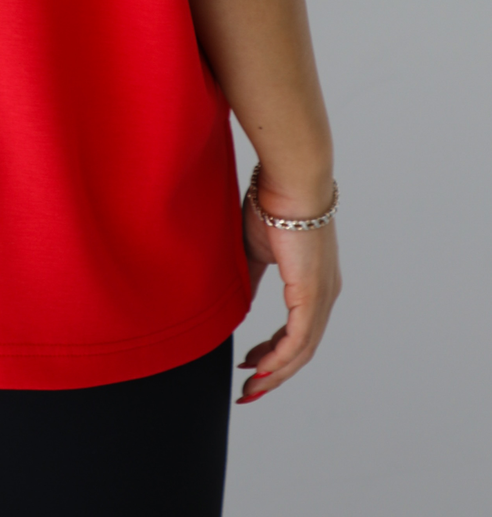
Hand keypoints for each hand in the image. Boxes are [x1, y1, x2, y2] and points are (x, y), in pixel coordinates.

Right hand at [237, 184, 340, 403]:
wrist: (289, 180)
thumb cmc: (272, 202)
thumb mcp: (256, 249)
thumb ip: (252, 278)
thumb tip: (242, 303)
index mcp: (314, 281)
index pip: (298, 330)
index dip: (274, 351)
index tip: (252, 363)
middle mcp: (325, 294)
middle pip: (303, 349)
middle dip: (275, 373)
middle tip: (250, 388)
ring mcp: (322, 296)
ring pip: (302, 351)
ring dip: (275, 373)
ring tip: (251, 388)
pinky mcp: (312, 294)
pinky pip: (297, 341)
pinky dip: (279, 359)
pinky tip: (260, 370)